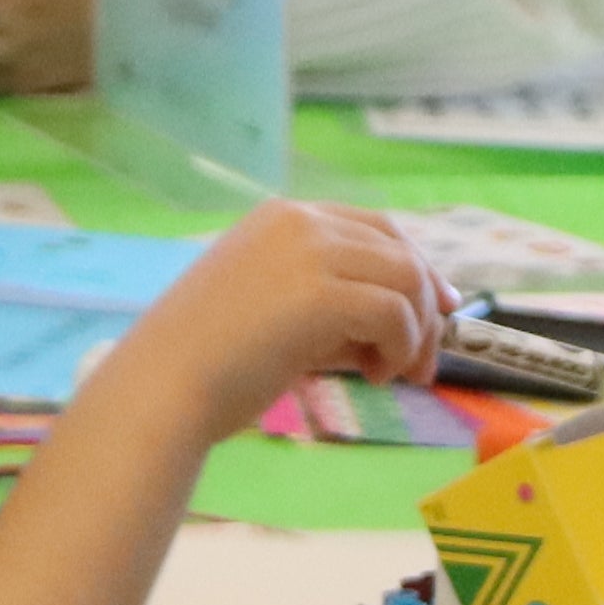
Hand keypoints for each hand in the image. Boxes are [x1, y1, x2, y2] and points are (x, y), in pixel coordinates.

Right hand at [94, 196, 448, 433]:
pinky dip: (400, 348)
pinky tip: (374, 376)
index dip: (415, 266)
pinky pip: (395, 314)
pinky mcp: (321, 294)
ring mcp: (310, 252)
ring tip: (393, 374)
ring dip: (415, 333)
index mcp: (283, 219)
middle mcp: (300, 222)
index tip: (438, 307)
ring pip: (406, 279)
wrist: (165, 385)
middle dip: (426, 304)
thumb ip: (331, 307)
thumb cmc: (208, 362)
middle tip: (426, 359)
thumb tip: (396, 324)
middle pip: (399, 248)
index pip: (374, 227)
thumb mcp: (276, 314)